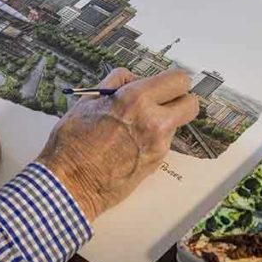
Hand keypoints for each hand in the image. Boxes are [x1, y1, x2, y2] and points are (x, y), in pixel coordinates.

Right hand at [36, 68, 198, 221]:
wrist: (70, 184)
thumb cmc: (73, 143)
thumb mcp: (88, 101)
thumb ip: (115, 84)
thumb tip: (131, 78)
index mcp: (136, 99)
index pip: (178, 80)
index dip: (173, 81)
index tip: (166, 84)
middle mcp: (154, 121)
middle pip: (191, 103)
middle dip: (180, 100)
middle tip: (162, 102)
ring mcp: (158, 145)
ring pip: (177, 124)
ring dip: (165, 121)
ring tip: (137, 126)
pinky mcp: (156, 163)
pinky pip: (164, 142)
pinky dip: (154, 139)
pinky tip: (131, 143)